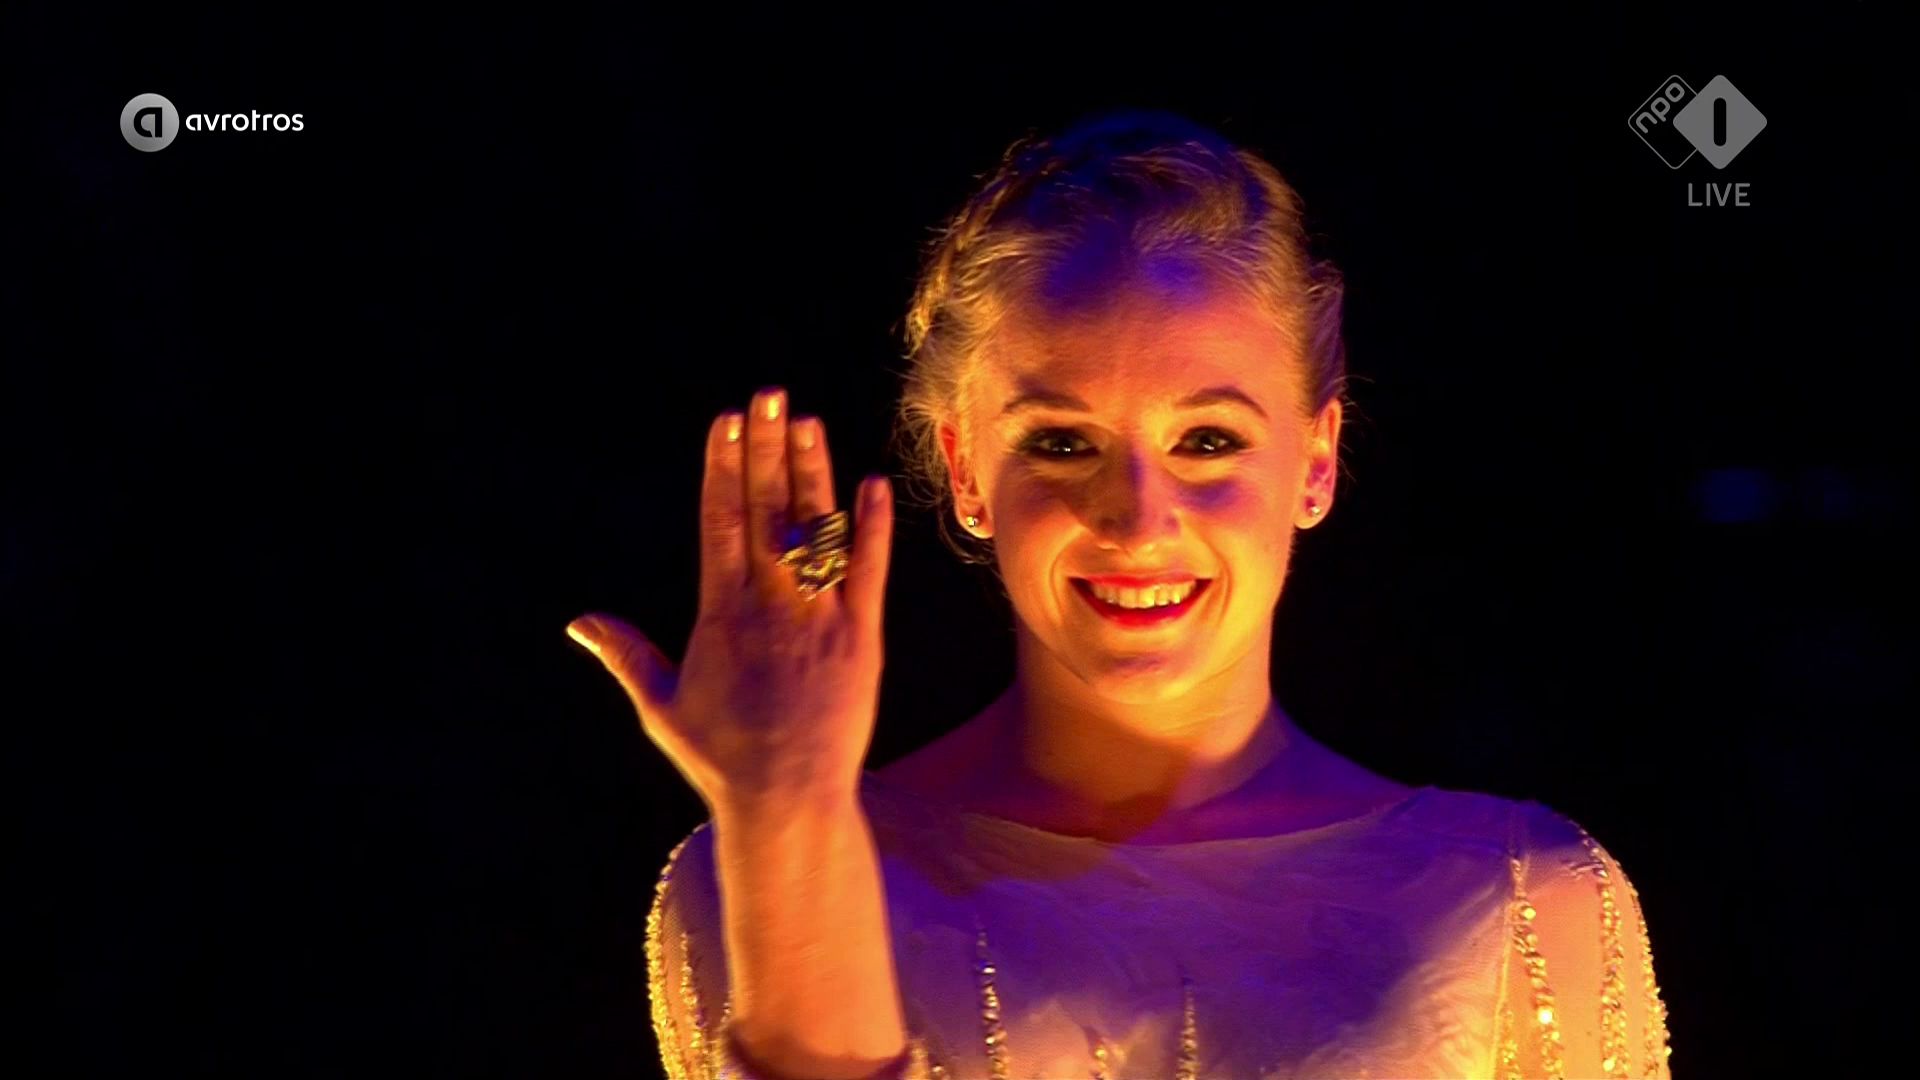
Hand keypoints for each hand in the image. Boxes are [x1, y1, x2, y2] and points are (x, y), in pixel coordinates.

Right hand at [566, 387, 894, 814]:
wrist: (787, 799)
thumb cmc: (720, 757)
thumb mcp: (663, 706)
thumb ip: (626, 654)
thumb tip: (578, 624)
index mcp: (720, 612)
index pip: (721, 521)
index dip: (724, 466)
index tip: (727, 421)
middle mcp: (770, 605)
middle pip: (767, 510)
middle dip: (767, 448)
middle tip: (770, 394)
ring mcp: (820, 617)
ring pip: (817, 530)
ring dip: (813, 473)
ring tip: (809, 422)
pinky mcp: (863, 636)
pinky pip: (869, 571)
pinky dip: (872, 527)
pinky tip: (872, 485)